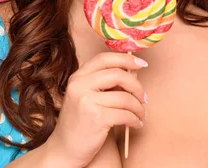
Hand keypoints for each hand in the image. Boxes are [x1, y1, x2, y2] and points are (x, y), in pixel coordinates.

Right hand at [45, 52, 148, 167]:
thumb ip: (102, 83)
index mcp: (77, 77)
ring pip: (125, 97)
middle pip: (118, 74)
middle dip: (136, 85)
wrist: (64, 149)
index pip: (105, 58)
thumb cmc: (79, 122)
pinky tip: (136, 124)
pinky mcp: (96, 118)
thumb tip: (132, 72)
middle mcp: (80, 85)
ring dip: (139, 107)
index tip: (141, 63)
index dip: (126, 59)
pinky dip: (135, 119)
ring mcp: (87, 101)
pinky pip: (125, 114)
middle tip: (144, 97)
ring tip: (141, 114)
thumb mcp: (85, 96)